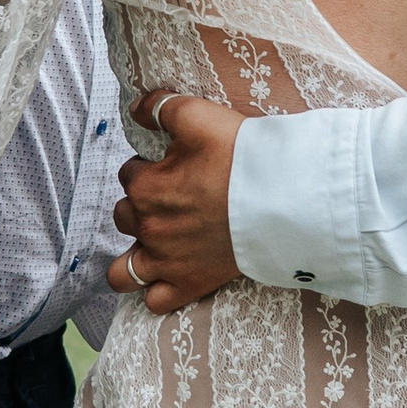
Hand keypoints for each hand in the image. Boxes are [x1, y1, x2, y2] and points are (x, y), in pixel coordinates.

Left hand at [106, 90, 245, 311]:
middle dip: (142, 205)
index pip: (128, 173)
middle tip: (175, 196)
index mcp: (145, 188)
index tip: (175, 165)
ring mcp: (167, 262)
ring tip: (152, 245)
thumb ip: (160, 108)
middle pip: (124, 216)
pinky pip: (154, 300)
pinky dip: (154, 292)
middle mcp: (148, 228)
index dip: (149, 166)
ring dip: (132, 256)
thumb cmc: (241, 156)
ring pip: (124, 271)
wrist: (283, 197)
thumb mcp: (198, 116)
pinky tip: (166, 277)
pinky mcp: (190, 284)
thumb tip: (136, 107)